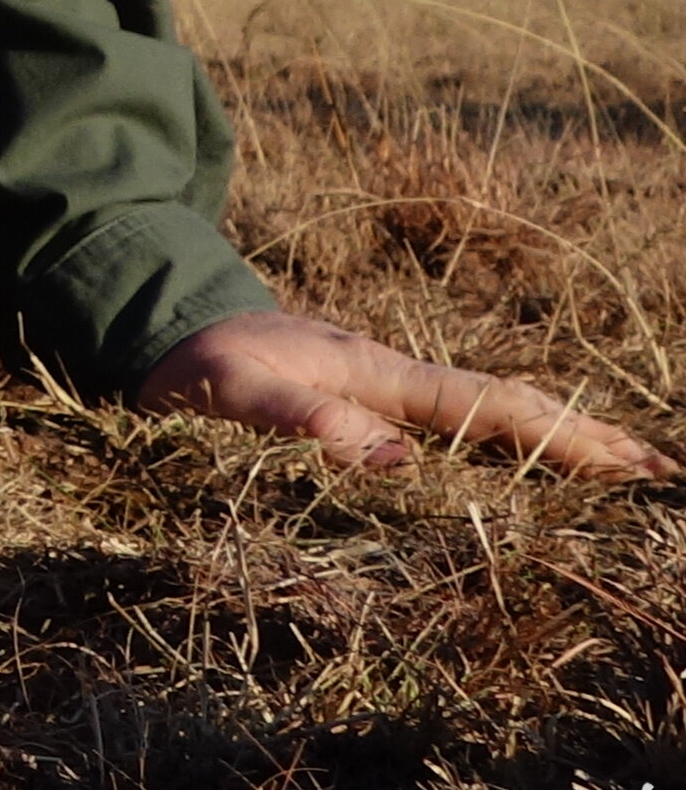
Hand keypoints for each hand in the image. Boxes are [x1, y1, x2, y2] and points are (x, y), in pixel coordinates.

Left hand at [134, 306, 667, 476]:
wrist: (154, 319)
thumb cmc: (189, 361)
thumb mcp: (229, 391)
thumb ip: (300, 421)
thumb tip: (397, 461)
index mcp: (376, 374)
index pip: (488, 406)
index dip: (560, 437)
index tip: (628, 465)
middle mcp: (393, 376)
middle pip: (508, 404)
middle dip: (585, 436)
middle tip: (659, 471)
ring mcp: (383, 384)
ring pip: (490, 408)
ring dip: (558, 436)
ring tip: (625, 464)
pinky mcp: (367, 394)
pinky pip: (457, 415)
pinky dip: (508, 433)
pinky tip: (527, 456)